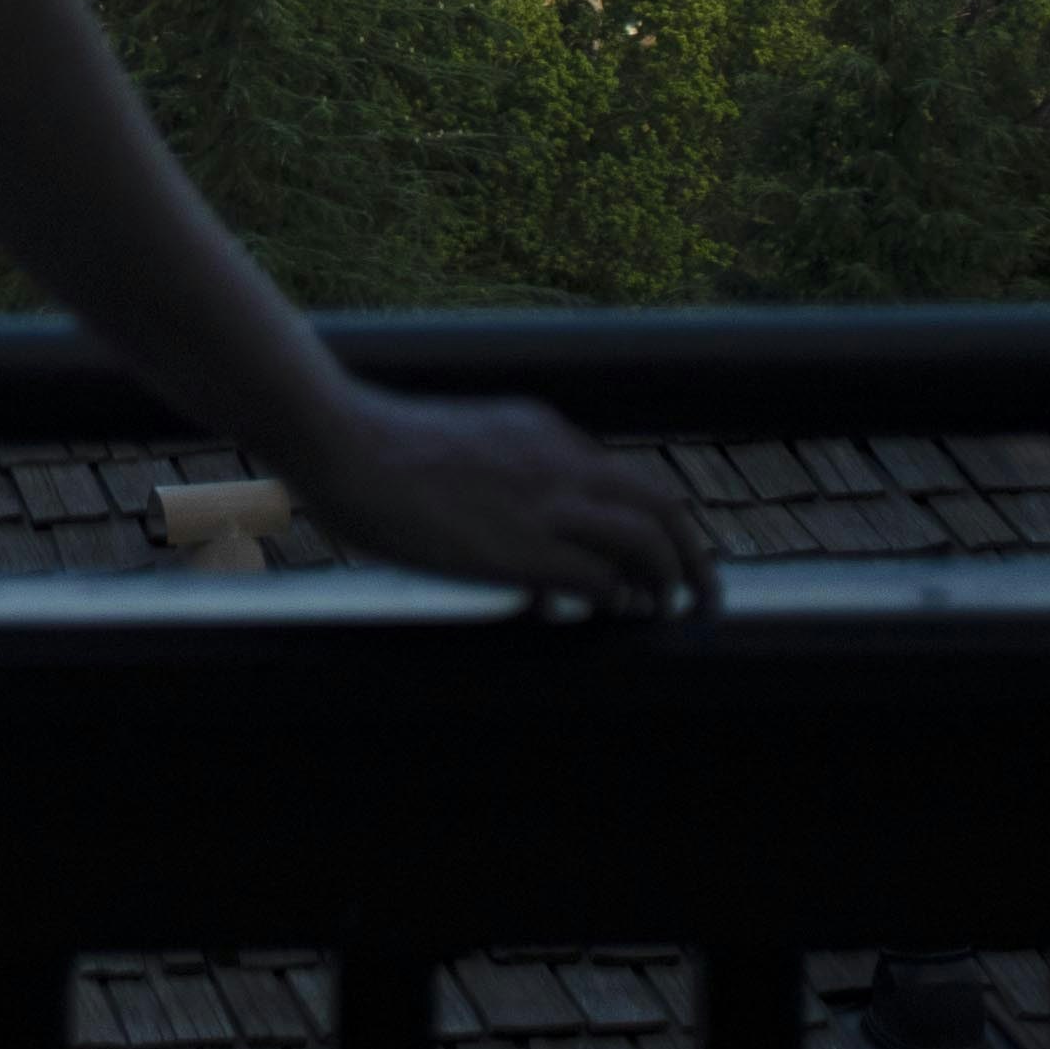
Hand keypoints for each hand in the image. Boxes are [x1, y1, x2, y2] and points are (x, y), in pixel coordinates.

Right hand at [269, 388, 717, 615]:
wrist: (345, 443)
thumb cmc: (381, 452)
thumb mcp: (464, 448)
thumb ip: (501, 485)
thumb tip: (517, 539)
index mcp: (541, 432)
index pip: (622, 480)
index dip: (650, 524)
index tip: (661, 558)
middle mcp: (557, 463)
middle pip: (660, 506)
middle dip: (694, 554)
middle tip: (705, 594)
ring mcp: (544, 505)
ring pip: (647, 540)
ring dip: (672, 581)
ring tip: (673, 611)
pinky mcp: (522, 549)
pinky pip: (599, 579)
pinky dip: (617, 600)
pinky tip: (615, 616)